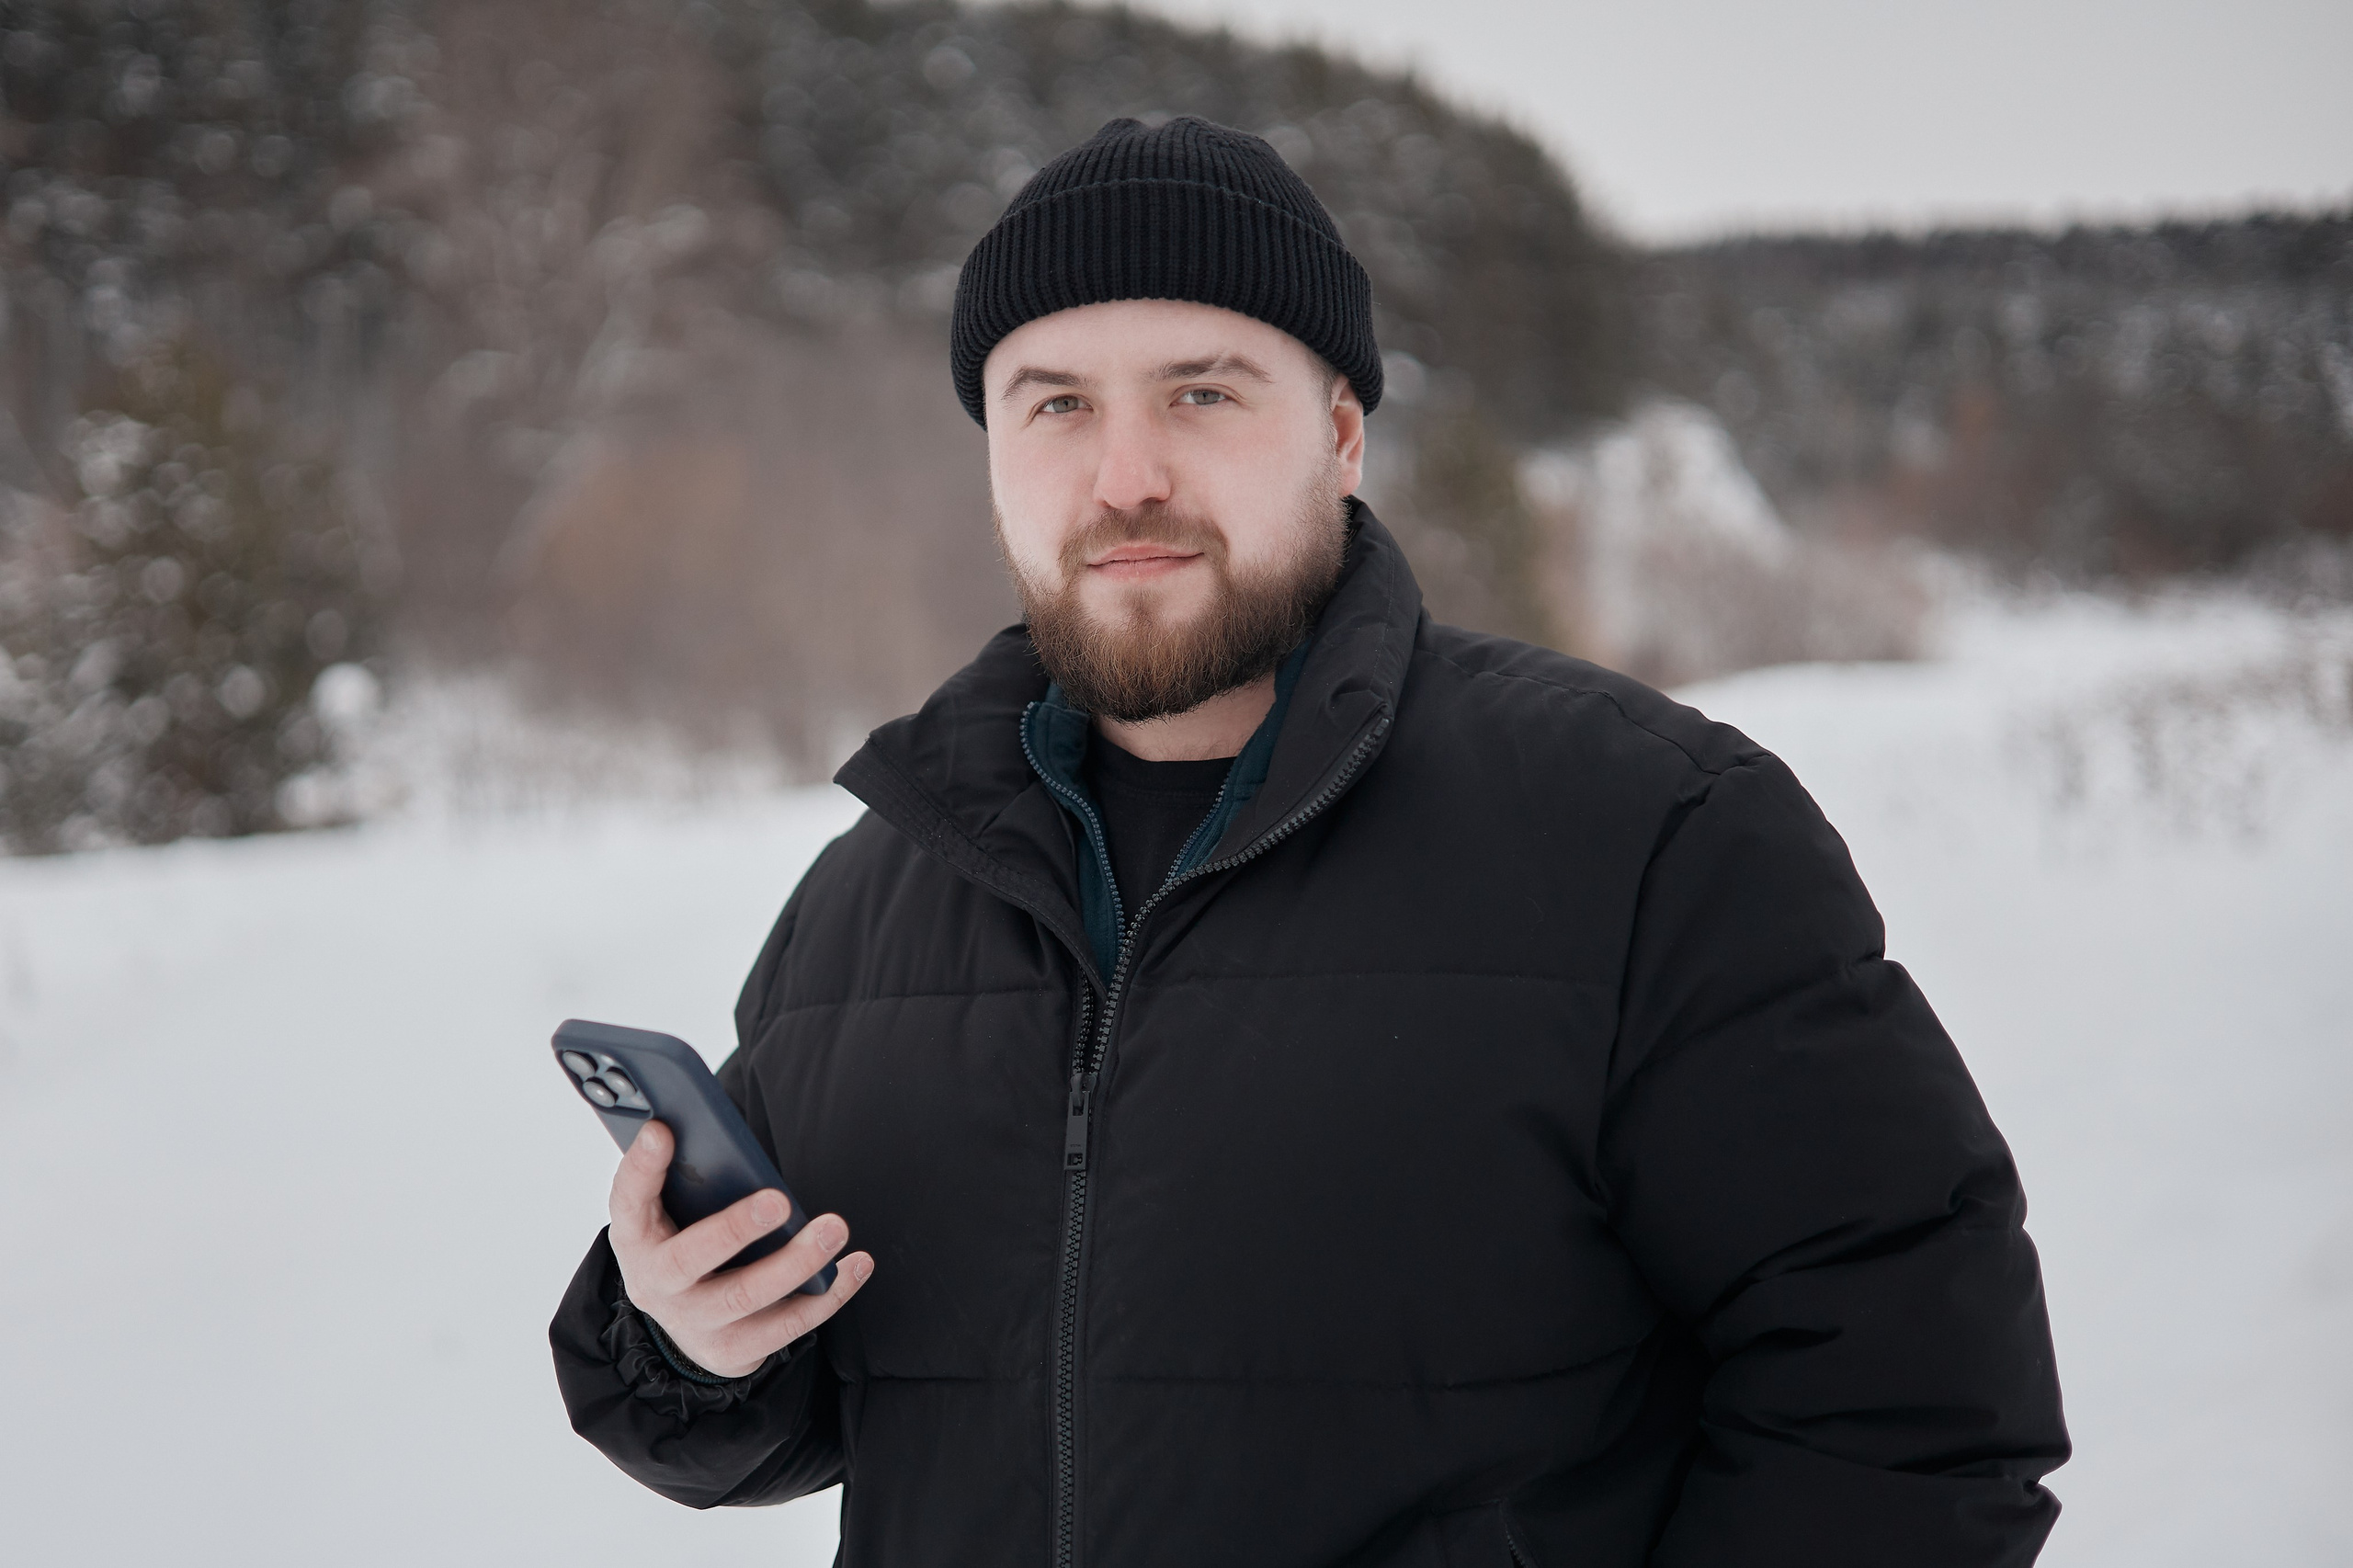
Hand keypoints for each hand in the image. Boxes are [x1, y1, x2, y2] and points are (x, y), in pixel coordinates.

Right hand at [607, 1119, 873, 1378]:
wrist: (686, 1323)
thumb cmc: (687, 1242)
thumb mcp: (671, 1212)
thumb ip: (688, 1176)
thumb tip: (724, 1135)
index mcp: (636, 1237)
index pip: (627, 1200)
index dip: (641, 1167)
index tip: (662, 1129)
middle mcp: (657, 1284)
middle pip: (689, 1260)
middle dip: (734, 1229)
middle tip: (778, 1200)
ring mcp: (695, 1322)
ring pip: (746, 1297)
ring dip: (795, 1263)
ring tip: (833, 1228)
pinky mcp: (734, 1351)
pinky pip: (787, 1325)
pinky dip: (828, 1294)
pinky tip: (856, 1264)